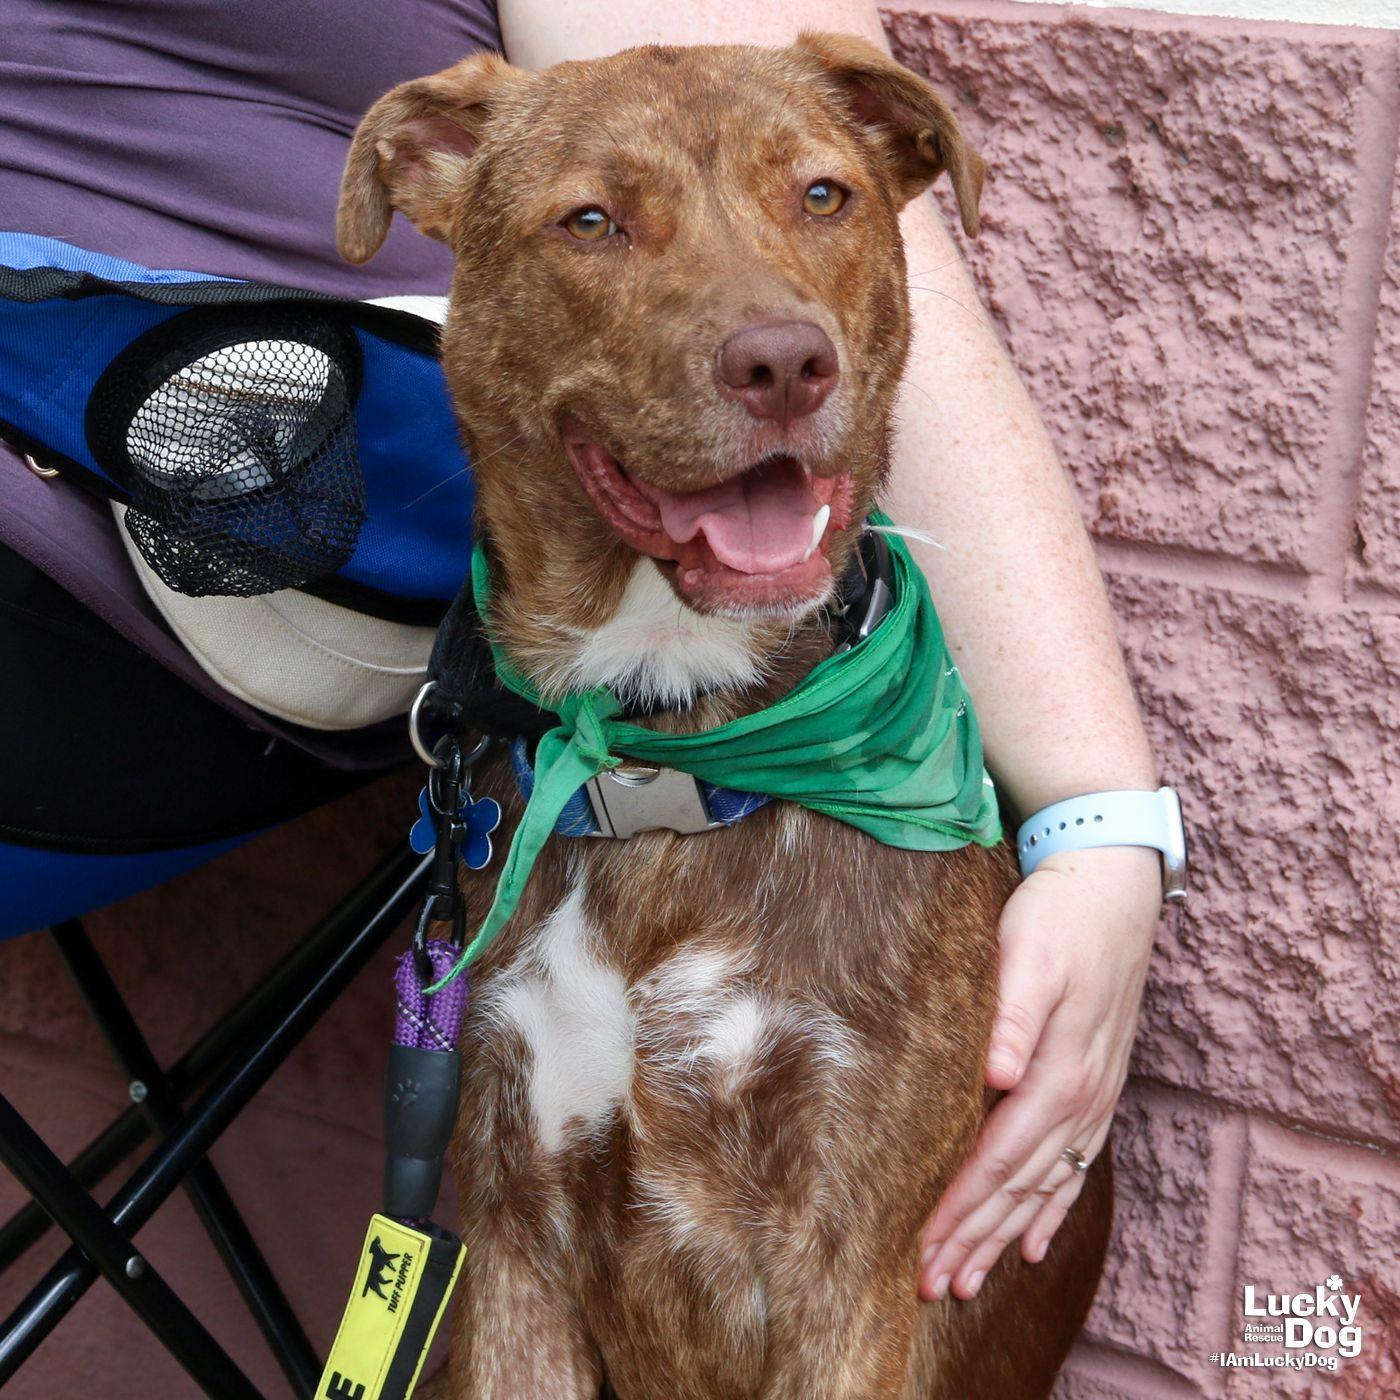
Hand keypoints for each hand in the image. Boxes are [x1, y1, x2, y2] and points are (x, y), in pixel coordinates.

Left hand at [918, 844, 1161, 1301]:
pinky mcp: (1096, 1087)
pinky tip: (1034, 1242)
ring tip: (969, 1282)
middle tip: (931, 1287)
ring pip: (1044, 1187)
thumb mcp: (1029, 954)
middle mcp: (1081, 1100)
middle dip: (974, 1240)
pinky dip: (1052, 1209)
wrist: (1113, 891)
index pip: (997, 1160)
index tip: (923, 1250)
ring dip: (1005, 1236)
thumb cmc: (1058, 919)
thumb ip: (1013, 1017)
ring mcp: (1094, 1098)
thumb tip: (995, 1075)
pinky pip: (1075, 1166)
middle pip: (1018, 1188)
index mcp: (1058, 1075)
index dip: (960, 1209)